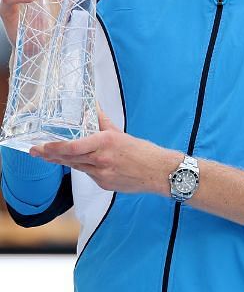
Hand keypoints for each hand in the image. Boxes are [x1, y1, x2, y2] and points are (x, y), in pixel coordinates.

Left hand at [31, 111, 176, 196]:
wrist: (160, 172)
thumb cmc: (143, 152)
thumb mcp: (122, 134)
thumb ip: (103, 122)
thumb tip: (93, 108)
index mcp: (105, 142)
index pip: (73, 146)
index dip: (55, 147)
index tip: (42, 145)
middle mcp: (101, 159)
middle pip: (69, 158)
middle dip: (50, 155)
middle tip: (35, 151)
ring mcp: (101, 174)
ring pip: (76, 166)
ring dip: (61, 162)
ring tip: (48, 157)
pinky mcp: (104, 184)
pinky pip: (89, 175)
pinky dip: (84, 168)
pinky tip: (81, 164)